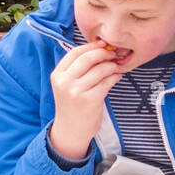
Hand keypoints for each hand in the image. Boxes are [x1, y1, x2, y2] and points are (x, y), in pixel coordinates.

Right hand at [48, 41, 121, 159]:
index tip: (103, 44)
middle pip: (88, 58)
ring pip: (99, 70)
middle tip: (113, 54)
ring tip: (115, 67)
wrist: (71, 131)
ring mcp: (76, 91)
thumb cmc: (72, 105)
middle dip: (103, 53)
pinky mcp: (90, 100)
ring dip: (111, 66)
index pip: (75, 52)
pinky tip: (117, 77)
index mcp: (57, 75)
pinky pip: (106, 82)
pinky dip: (115, 77)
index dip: (91, 46)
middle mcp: (65, 82)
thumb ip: (77, 68)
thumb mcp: (66, 85)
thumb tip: (99, 48)